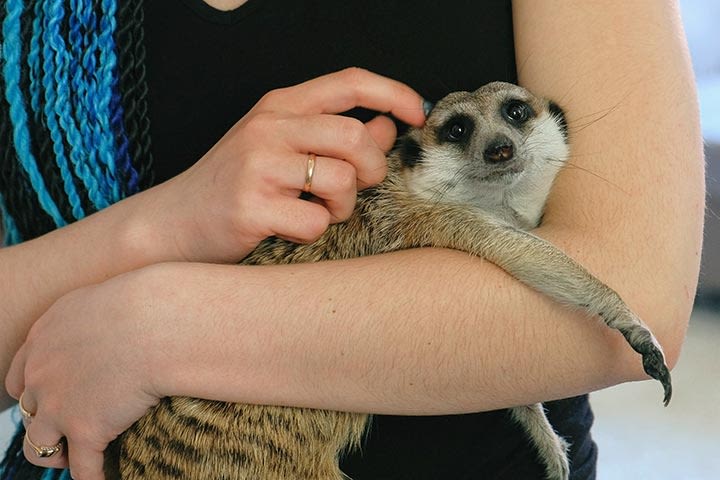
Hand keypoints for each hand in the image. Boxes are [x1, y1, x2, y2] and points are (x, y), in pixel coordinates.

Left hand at [5, 269, 163, 478]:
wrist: (157, 323)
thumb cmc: (146, 301)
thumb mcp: (105, 298)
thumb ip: (95, 316)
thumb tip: (116, 326)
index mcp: (44, 338)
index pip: (21, 375)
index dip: (35, 391)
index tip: (54, 395)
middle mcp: (41, 373)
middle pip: (28, 410)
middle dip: (47, 419)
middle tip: (70, 425)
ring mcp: (59, 405)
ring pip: (39, 447)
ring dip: (57, 453)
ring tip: (78, 457)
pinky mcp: (86, 430)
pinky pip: (83, 469)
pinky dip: (94, 475)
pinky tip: (108, 475)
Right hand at [142, 67, 425, 262]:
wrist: (171, 223)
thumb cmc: (234, 185)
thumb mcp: (281, 148)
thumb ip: (333, 135)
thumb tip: (386, 126)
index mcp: (279, 106)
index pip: (348, 82)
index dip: (392, 93)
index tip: (419, 113)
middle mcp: (268, 127)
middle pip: (355, 137)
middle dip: (373, 169)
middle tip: (359, 187)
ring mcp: (257, 165)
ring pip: (342, 181)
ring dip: (342, 206)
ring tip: (318, 210)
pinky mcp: (250, 206)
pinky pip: (315, 221)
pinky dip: (313, 231)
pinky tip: (289, 228)